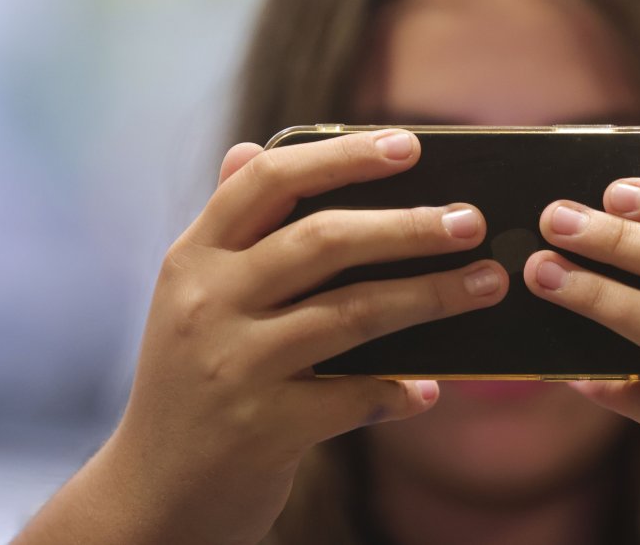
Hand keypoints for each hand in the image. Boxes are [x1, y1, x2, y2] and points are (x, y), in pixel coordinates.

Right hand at [16, 130, 507, 544]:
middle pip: (325, 241)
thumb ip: (228, 227)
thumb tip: (251, 146)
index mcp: (194, 259)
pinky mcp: (263, 428)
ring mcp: (235, 366)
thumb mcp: (191, 297)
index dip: (343, 157)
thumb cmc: (189, 382)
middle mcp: (208, 303)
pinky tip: (429, 390)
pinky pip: (354, 398)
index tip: (411, 145)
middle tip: (472, 221)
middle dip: (408, 227)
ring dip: (430, 297)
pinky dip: (398, 393)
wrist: (152, 494)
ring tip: (487, 284)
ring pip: (352, 314)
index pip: (270, 182)